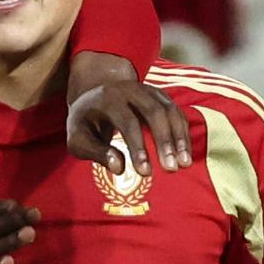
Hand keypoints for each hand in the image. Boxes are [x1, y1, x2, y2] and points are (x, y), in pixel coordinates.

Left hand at [64, 52, 191, 175]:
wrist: (93, 96)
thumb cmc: (85, 124)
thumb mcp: (78, 139)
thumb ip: (96, 152)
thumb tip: (119, 168)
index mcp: (108, 99)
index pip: (127, 122)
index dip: (138, 148)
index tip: (145, 173)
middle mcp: (130, 90)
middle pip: (154, 112)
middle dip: (164, 141)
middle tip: (171, 169)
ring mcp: (148, 90)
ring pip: (169, 111)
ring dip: (179, 138)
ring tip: (184, 164)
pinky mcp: (160, 96)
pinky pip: (176, 113)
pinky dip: (182, 134)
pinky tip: (184, 154)